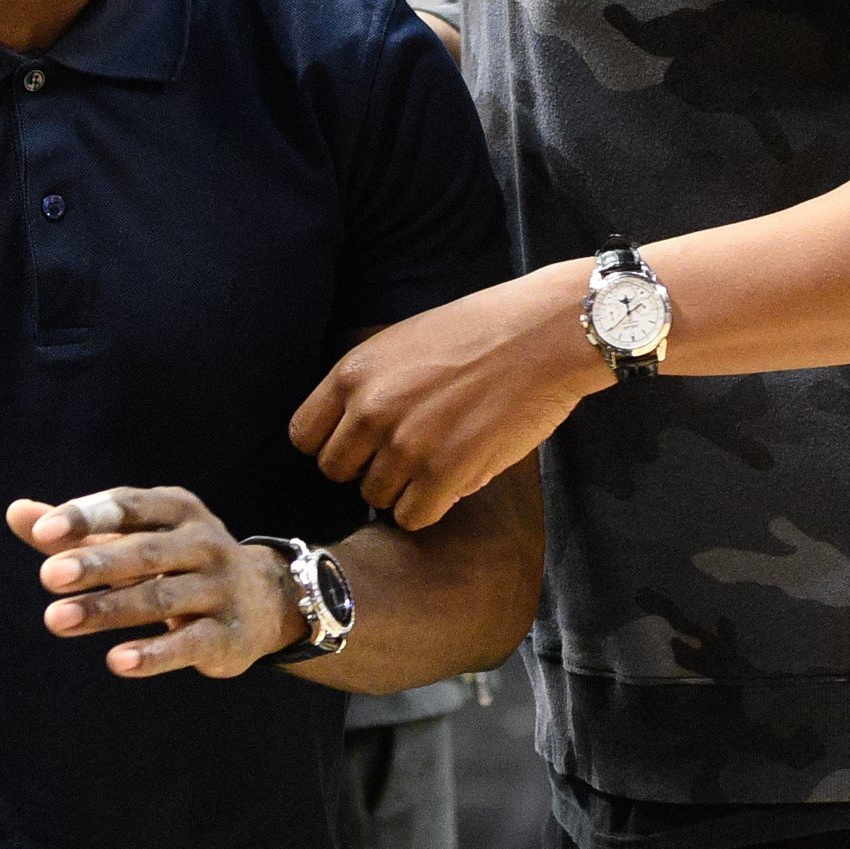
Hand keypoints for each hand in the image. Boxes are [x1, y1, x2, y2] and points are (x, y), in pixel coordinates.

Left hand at [6, 486, 302, 678]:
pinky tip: (116, 661)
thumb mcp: (137, 536)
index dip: (87, 516)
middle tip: (47, 577)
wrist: (264, 599)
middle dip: (95, 564)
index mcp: (177, 509)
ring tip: (57, 620)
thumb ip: (79, 530)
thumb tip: (16, 512)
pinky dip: (153, 653)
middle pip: (144, 552)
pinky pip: (187, 643)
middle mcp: (202, 542)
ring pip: (159, 599)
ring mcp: (218, 588)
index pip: (129, 506)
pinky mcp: (224, 634)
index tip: (42, 532)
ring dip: (108, 610)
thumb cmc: (178, 561)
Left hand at [290, 263, 607, 530]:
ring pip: (376, 498)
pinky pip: (413, 517)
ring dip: (404, 487)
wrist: (544, 333)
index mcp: (354, 372)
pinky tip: (456, 475)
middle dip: (367, 467)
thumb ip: (371, 384)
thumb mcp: (404, 340)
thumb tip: (350, 433)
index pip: (304, 436)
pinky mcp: (445, 473)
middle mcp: (370, 410)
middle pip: (337, 473)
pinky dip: (432, 506)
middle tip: (407, 452)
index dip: (333, 444)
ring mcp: (406, 444)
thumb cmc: (481, 331)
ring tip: (441, 455)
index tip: (360, 444)